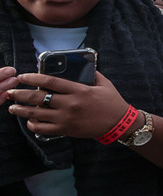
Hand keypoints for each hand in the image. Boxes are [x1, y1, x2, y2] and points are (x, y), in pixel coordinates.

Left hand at [7, 71, 131, 138]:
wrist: (119, 123)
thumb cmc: (112, 102)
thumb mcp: (105, 84)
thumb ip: (92, 74)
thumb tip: (81, 66)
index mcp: (79, 90)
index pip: (50, 82)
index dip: (33, 78)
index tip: (22, 76)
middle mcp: (70, 104)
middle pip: (39, 98)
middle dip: (21, 94)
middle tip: (11, 92)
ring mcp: (66, 118)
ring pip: (37, 114)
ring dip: (21, 110)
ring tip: (12, 107)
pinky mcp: (66, 130)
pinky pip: (43, 129)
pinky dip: (32, 125)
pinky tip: (29, 121)